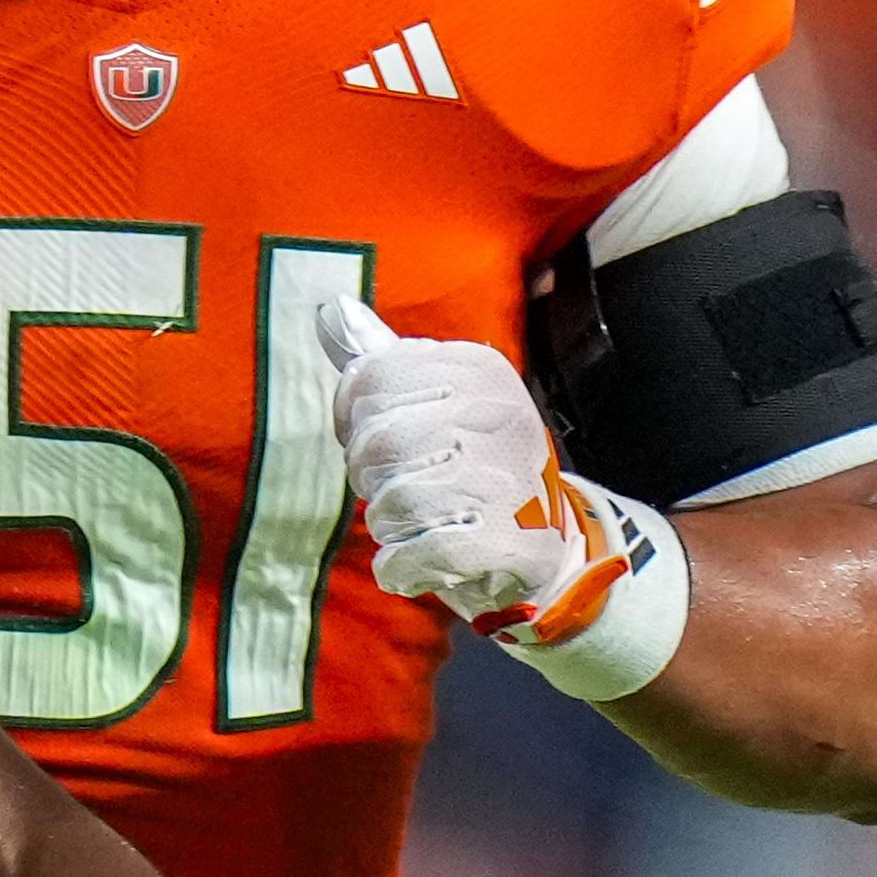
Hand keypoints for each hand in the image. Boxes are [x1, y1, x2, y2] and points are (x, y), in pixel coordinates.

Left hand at [316, 301, 603, 623]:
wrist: (545, 543)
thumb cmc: (471, 465)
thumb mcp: (434, 401)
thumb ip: (381, 361)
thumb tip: (332, 309)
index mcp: (479, 370)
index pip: (370, 379)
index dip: (355, 419)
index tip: (385, 438)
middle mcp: (499, 414)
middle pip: (373, 442)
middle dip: (373, 476)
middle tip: (410, 485)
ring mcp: (506, 477)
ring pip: (389, 499)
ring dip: (390, 523)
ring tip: (423, 521)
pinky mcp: (506, 541)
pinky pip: (413, 551)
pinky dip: (400, 566)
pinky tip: (416, 560)